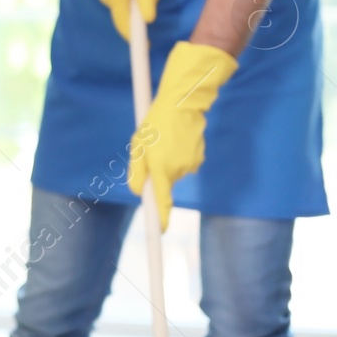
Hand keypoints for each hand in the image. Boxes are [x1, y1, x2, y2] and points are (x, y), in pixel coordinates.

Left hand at [127, 41, 237, 230]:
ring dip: (169, 161)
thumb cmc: (155, 124)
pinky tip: (178, 139)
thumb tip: (138, 192)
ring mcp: (191, 165)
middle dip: (158, 172)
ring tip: (166, 140)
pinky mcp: (199, 158)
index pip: (161, 201)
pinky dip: (180, 156)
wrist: (182, 105)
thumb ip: (137, 171)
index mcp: (160, 168)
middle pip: (165, 182)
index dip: (161, 218)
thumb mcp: (137, 146)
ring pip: (175, 172)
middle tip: (153, 149)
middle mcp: (177, 170)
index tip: (160, 231)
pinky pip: (185, 164)